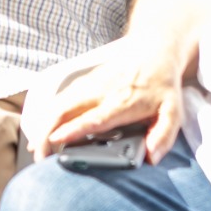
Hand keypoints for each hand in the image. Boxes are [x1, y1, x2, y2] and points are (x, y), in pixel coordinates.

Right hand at [35, 44, 187, 161]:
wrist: (152, 52)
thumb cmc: (161, 85)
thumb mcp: (173, 112)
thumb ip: (163, 135)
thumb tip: (150, 157)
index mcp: (122, 103)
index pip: (92, 118)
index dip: (72, 129)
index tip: (55, 140)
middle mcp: (100, 92)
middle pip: (64, 110)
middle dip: (46, 132)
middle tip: (39, 155)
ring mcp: (88, 85)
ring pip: (57, 104)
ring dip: (43, 124)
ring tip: (36, 147)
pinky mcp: (82, 83)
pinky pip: (60, 99)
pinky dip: (48, 115)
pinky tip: (44, 129)